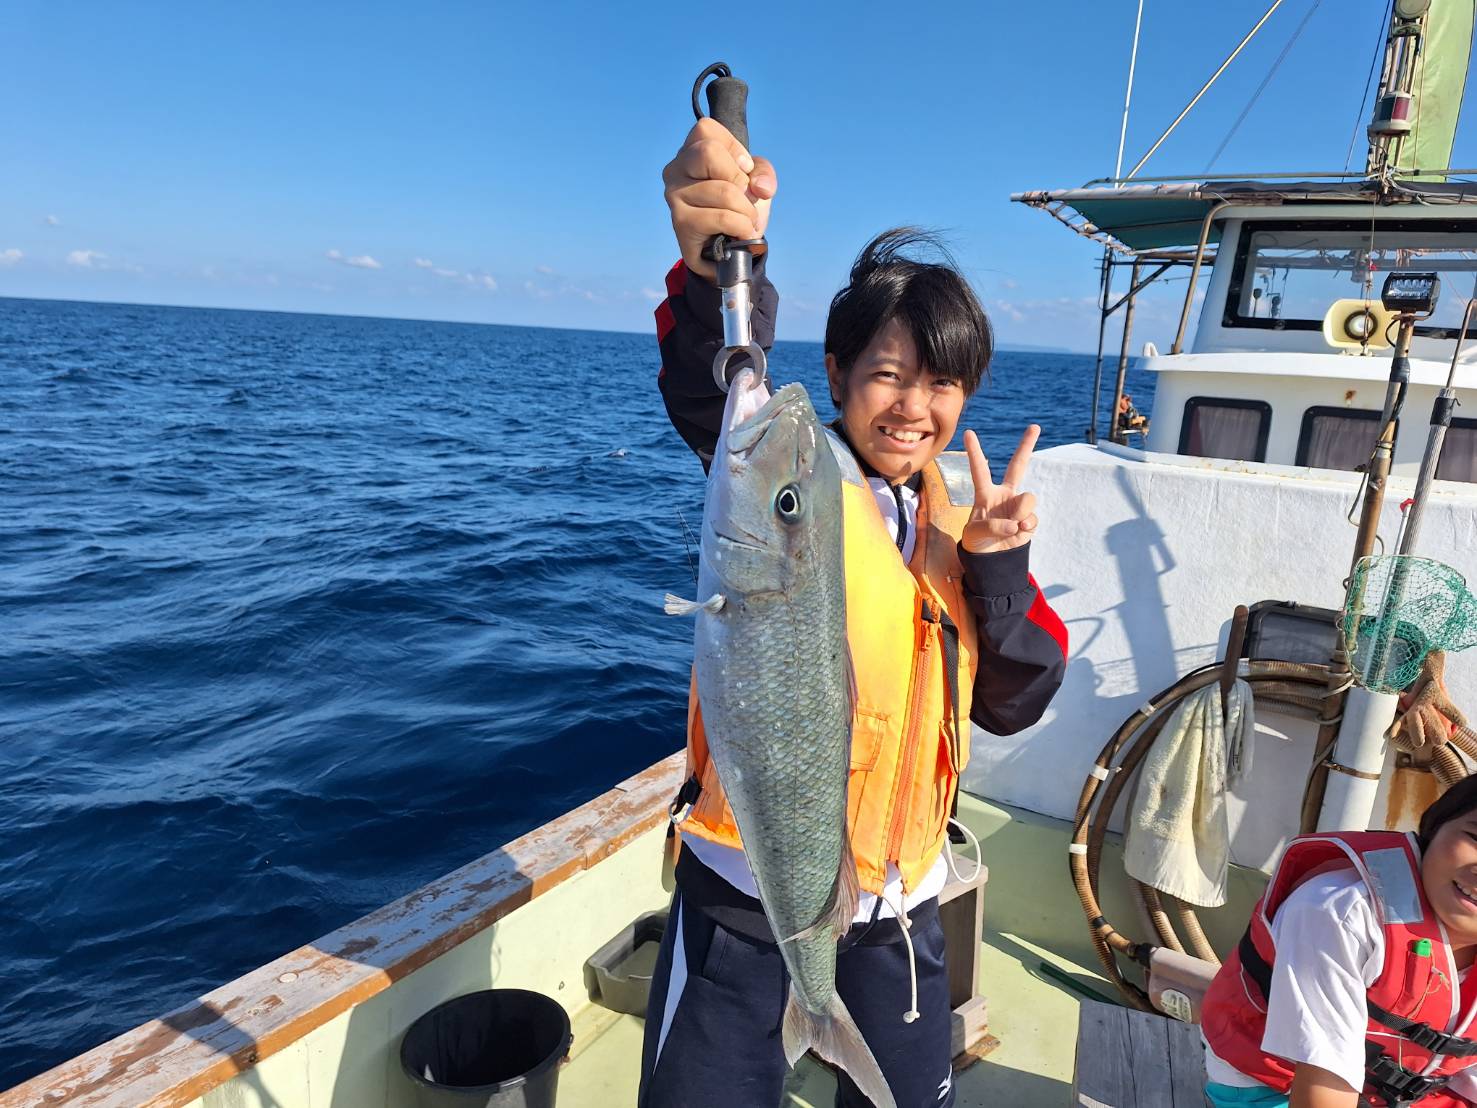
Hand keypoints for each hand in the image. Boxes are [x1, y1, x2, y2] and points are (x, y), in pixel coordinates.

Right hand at [662, 118, 776, 280]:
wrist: (730, 248)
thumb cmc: (739, 205)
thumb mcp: (756, 180)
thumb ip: (762, 172)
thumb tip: (760, 188)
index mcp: (690, 151)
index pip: (706, 129)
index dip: (734, 150)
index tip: (742, 170)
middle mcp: (675, 170)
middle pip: (709, 152)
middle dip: (740, 179)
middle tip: (745, 198)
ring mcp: (674, 196)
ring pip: (723, 190)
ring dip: (747, 210)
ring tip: (746, 221)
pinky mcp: (681, 223)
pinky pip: (723, 217)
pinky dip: (742, 226)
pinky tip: (740, 233)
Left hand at [961, 425, 1039, 553]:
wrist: (992, 558)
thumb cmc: (977, 542)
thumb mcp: (975, 534)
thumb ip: (993, 526)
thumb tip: (1016, 524)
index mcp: (985, 493)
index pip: (979, 469)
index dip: (974, 451)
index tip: (968, 432)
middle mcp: (1004, 494)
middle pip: (1018, 465)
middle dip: (1027, 445)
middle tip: (1035, 426)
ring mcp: (1018, 505)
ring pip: (1028, 499)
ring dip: (1020, 513)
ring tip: (1011, 526)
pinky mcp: (1029, 519)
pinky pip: (1032, 519)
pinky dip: (1025, 527)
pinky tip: (1018, 532)